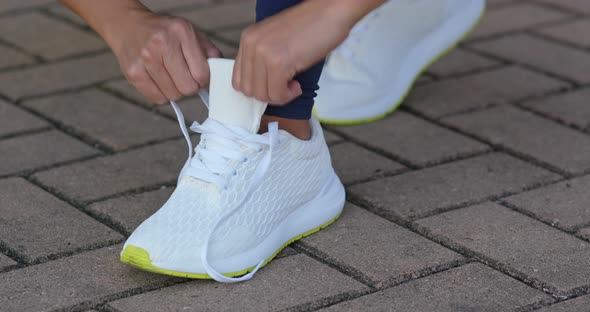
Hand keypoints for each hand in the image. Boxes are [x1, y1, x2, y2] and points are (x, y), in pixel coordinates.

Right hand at [105, 10, 220, 103]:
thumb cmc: (164, 32)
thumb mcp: (189, 32)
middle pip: (188, 88)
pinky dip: (161, 94)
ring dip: (175, 91)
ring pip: (173, 95)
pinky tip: (159, 80)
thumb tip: (220, 72)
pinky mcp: (133, 72)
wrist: (128, 25)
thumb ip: (208, 51)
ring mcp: (146, 58)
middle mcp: (162, 43)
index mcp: (181, 32)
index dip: (203, 80)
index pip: (202, 73)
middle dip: (190, 87)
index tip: (199, 77)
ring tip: (170, 77)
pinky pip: (157, 98)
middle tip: (185, 78)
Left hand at [232, 0, 372, 104]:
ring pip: (262, 95)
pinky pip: (277, 94)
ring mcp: (263, 53)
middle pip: (248, 90)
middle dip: (268, 94)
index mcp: (248, 39)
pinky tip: (298, 84)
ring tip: (293, 84)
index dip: (257, 88)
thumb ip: (262, 58)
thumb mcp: (276, 40)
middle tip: (286, 86)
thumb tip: (261, 86)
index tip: (274, 85)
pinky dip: (288, 95)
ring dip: (279, 96)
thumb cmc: (311, 25)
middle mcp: (251, 45)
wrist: (331, 11)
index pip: (238, 79)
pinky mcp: (278, 62)